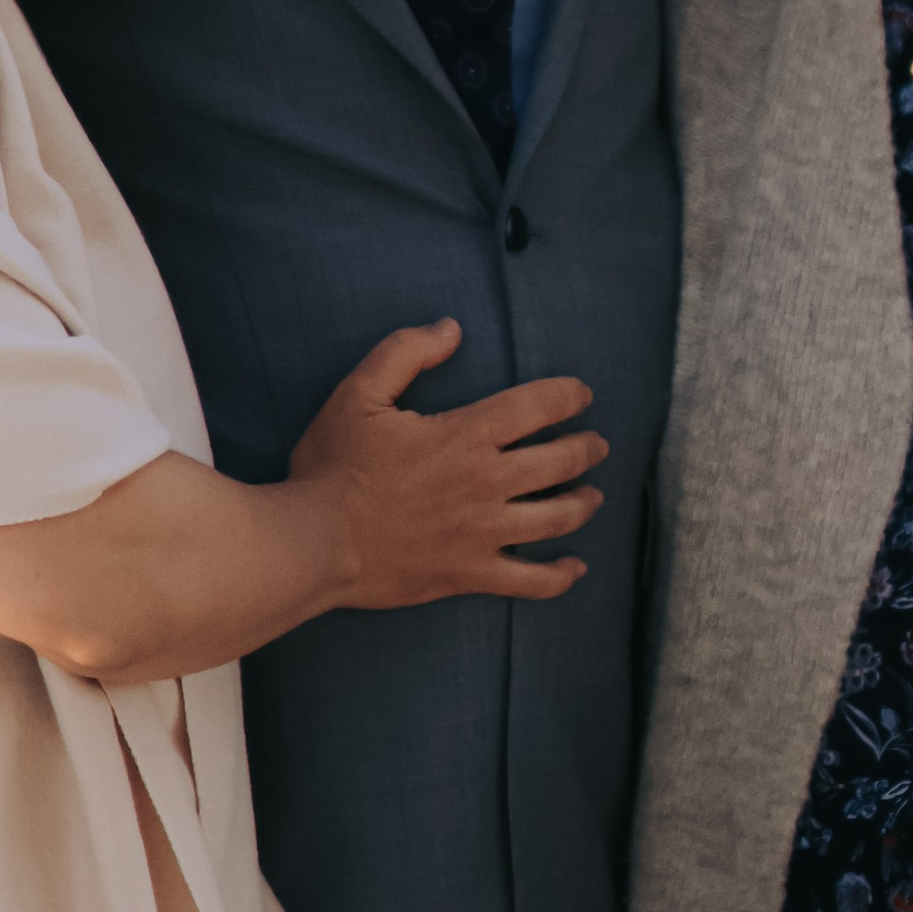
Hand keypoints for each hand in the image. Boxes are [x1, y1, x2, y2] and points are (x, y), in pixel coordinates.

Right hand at [288, 320, 605, 609]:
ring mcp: (484, 533)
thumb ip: (405, 351)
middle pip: (559, 462)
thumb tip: (451, 330)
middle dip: (587, 448)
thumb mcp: (358, 393)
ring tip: (595, 495)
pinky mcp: (472, 574)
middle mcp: (487, 483)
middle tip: (597, 444)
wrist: (315, 543)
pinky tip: (575, 568)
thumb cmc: (334, 467)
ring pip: (557, 518)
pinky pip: (532, 581)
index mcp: (465, 435)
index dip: (568, 396)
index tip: (583, 395)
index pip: (537, 406)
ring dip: (584, 503)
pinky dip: (560, 576)